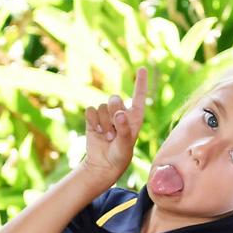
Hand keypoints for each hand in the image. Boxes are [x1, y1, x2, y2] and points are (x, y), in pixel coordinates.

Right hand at [81, 68, 147, 184]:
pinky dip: (93, 122)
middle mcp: (121, 112)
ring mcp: (106, 115)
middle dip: (112, 113)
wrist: (103, 164)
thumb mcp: (125, 145)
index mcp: (135, 116)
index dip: (140, 82)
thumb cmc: (120, 156)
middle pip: (114, 99)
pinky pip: (90, 110)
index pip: (139, 96)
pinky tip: (97, 132)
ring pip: (102, 106)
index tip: (141, 68)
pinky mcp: (93, 118)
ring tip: (108, 137)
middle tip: (114, 131)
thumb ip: (124, 129)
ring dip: (103, 124)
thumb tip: (119, 113)